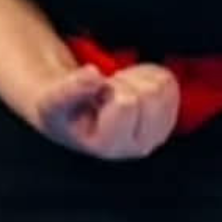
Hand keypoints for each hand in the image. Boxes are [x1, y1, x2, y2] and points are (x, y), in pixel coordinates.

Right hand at [31, 62, 180, 158]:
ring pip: (161, 86)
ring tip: (114, 93)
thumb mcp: (53, 100)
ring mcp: (157, 132)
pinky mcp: (168, 117)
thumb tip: (92, 75)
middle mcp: (139, 146)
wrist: (74, 114)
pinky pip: (168, 80)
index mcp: (111, 146)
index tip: (95, 98)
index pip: (128, 102)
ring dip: (135, 80)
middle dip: (124, 84)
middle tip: (104, 95)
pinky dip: (147, 77)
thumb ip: (70, 89)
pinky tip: (129, 89)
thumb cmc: (63, 110)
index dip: (109, 88)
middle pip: (150, 93)